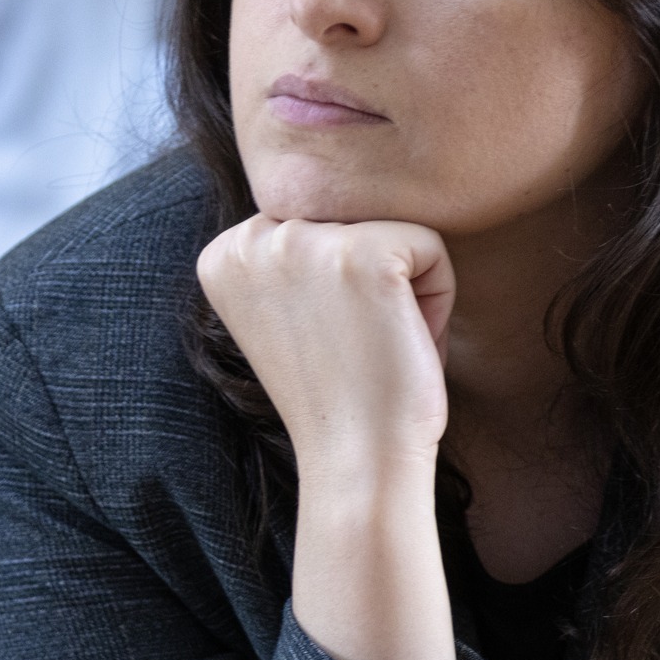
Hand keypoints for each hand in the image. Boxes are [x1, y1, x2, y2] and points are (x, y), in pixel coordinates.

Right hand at [197, 215, 465, 659]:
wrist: (356, 464)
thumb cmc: (338, 396)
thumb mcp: (288, 312)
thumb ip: (291, 257)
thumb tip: (327, 194)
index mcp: (223, 253)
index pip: (317, 224)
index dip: (338, 287)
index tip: (324, 342)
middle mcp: (251, 238)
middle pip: (354, 220)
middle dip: (372, 283)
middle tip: (355, 348)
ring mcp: (303, 242)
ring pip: (393, 230)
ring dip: (404, 289)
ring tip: (377, 345)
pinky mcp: (361, 254)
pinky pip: (431, 247)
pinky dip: (436, 299)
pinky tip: (401, 344)